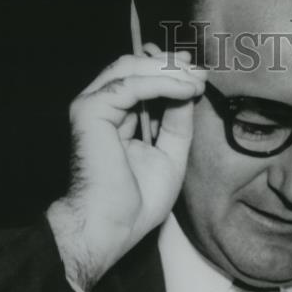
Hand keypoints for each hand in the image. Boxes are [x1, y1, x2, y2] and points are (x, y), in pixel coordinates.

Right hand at [46, 48, 205, 290]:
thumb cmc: (138, 202)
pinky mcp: (91, 110)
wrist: (114, 226)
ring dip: (169, 70)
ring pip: (131, 68)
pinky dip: (162, 83)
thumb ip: (177, 122)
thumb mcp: (170, 155)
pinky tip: (186, 90)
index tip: (199, 74)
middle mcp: (102, 108)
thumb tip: (189, 89)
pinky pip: (131, 85)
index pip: (142, 81)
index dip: (170, 72)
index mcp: (117, 119)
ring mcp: (93, 106)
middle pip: (134, 67)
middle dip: (171, 65)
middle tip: (201, 71)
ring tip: (196, 79)